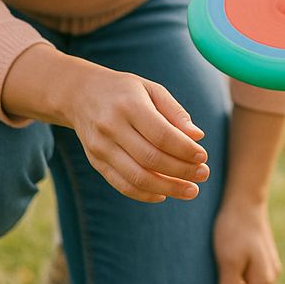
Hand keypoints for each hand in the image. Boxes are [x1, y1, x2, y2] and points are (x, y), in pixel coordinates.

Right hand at [4, 47, 210, 201]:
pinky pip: (122, 185)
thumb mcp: (151, 89)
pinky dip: (145, 194)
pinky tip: (164, 193)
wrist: (80, 94)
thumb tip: (198, 136)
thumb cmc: (124, 90)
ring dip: (167, 188)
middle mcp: (112, 127)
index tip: (203, 156)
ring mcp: (101, 148)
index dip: (184, 149)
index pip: (161, 134)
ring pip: (137, 177)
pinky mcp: (96, 162)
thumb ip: (174, 112)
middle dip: (181, 171)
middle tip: (204, 175)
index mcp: (129, 105)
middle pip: (151, 159)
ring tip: (190, 190)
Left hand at [214, 197, 281, 283]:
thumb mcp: (229, 262)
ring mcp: (269, 265)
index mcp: (264, 281)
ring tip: (221, 273)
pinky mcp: (262, 256)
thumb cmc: (235, 228)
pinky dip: (238, 278)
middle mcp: (271, 276)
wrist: (245, 197)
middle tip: (219, 277)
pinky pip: (250, 277)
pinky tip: (227, 266)